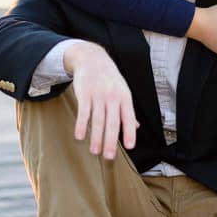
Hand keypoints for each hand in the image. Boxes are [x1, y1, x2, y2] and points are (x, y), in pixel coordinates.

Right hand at [63, 42, 137, 159]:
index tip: (130, 147)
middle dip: (111, 141)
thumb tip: (136, 127)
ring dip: (96, 137)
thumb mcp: (123, 92)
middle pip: (112, 123)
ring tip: (95, 151)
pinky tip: (80, 136)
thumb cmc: (110, 79)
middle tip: (108, 157)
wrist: (93, 59)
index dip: (130, 133)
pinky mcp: (85, 94)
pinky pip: (83, 112)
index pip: (129, 118)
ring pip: (98, 120)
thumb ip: (127, 110)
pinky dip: (81, 125)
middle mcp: (113, 97)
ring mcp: (99, 95)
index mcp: (125, 98)